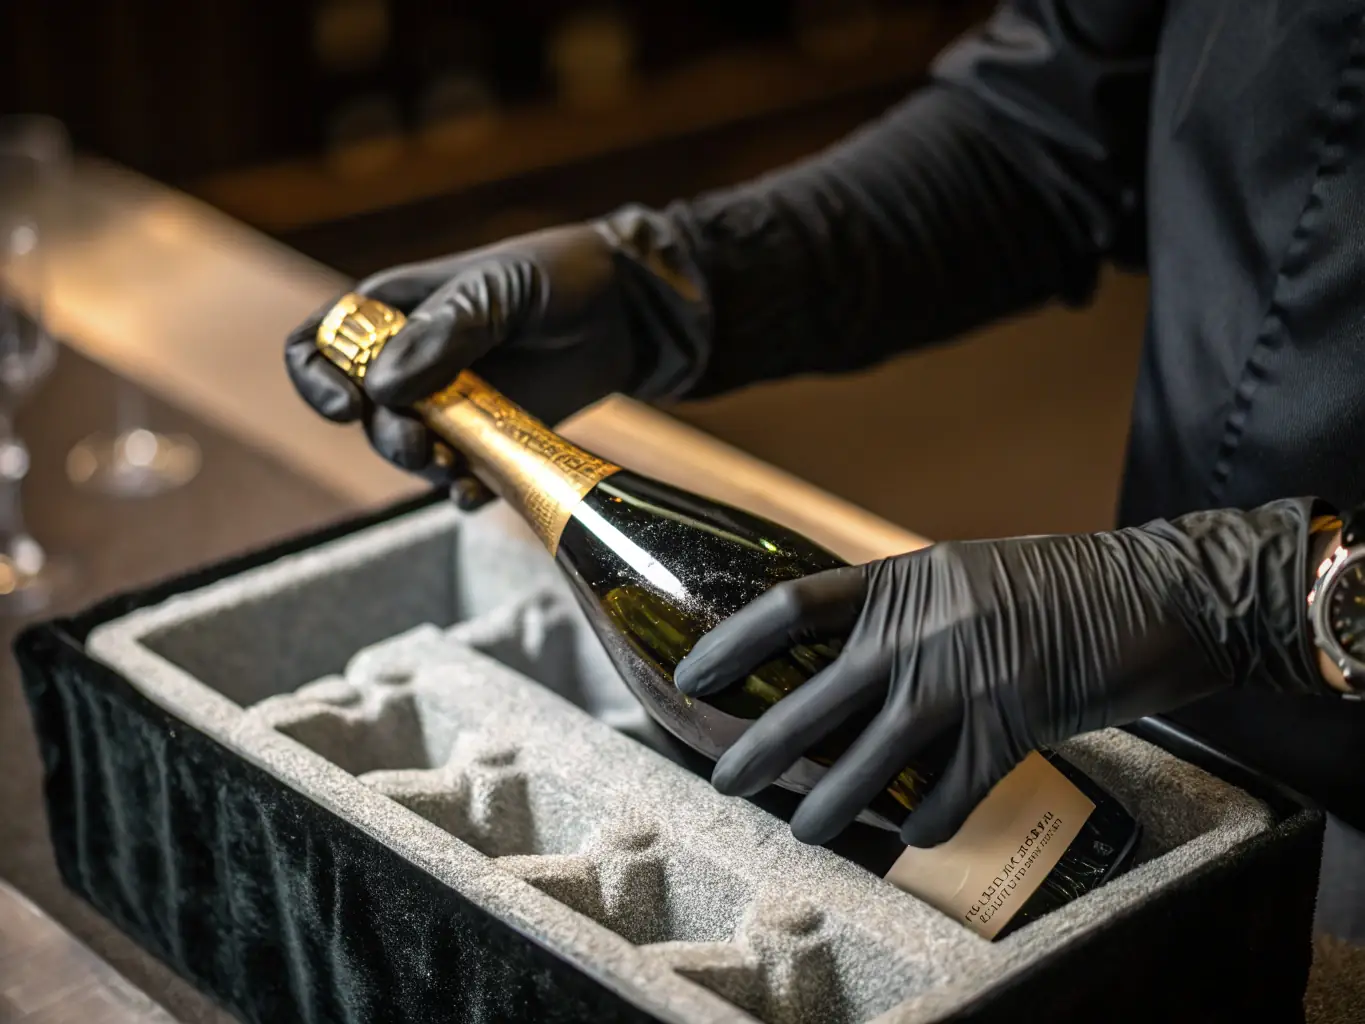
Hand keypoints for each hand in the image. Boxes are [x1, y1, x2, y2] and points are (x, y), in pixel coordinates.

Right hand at [285, 206, 709, 506]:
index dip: (317, 379)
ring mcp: (450, 405)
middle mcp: (410, 362)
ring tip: (457, 467)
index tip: (347, 407)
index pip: (320, 344)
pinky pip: (459, 477)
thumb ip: (444, 330)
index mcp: (393, 311)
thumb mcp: (498, 288)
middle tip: (421, 446)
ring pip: (408, 451)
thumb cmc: (556, 275)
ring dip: (422, 467)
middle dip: (385, 436)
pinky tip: (476, 491)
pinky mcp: (490, 439)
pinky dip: (461, 491)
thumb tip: (384, 385)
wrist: (625, 310)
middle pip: (363, 413)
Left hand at [673, 501, 1329, 848]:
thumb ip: (904, 609)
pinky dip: (922, 823)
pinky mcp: (1009, 731)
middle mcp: (920, 632)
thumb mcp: (964, 573)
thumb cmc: (1061, 581)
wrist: (1160, 593)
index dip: (731, 642)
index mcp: (902, 580)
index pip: (791, 606)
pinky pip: (946, 797)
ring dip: (826, 806)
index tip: (691, 674)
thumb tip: (845, 657)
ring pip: (868, 764)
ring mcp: (963, 682)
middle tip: (722, 777)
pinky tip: (910, 833)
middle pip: (811, 699)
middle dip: (757, 747)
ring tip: (799, 829)